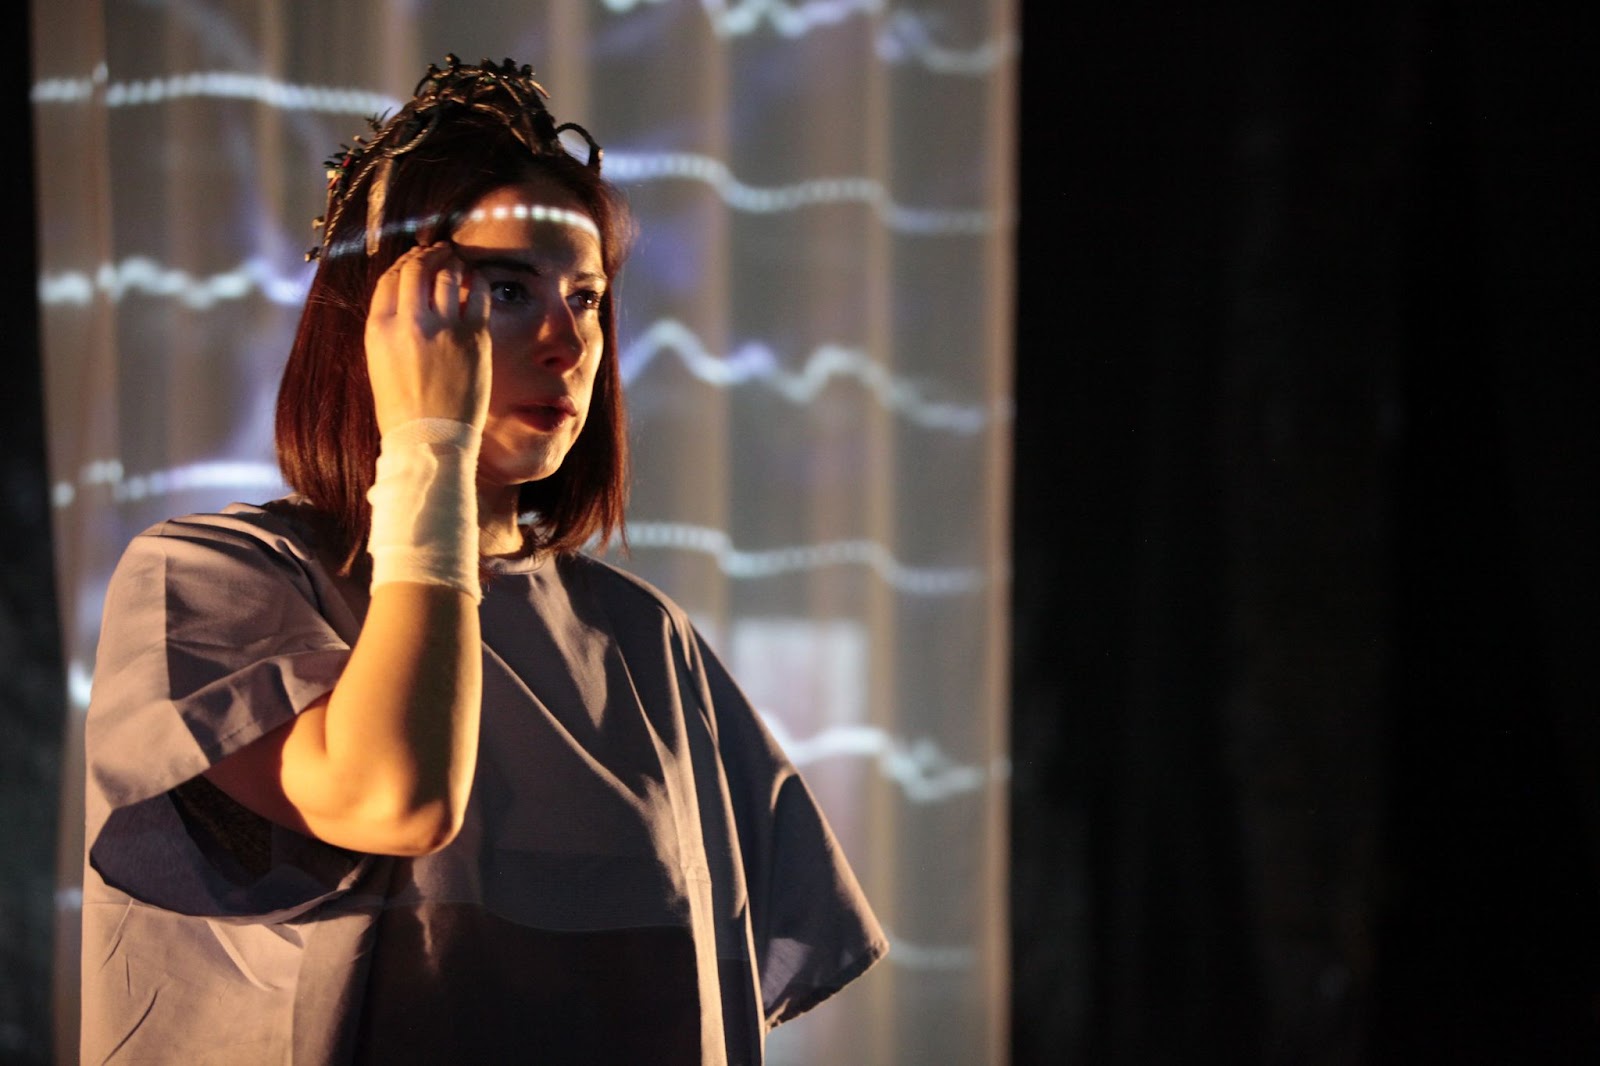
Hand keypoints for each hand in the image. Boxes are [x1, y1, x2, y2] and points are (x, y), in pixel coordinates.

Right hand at [364, 241, 491, 434]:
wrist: (431, 440)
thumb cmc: (404, 408)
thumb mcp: (380, 362)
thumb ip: (391, 326)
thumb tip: (407, 296)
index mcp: (380, 329)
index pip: (390, 278)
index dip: (404, 263)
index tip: (414, 260)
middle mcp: (410, 323)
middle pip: (417, 268)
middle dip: (429, 255)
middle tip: (440, 252)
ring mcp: (444, 328)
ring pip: (448, 275)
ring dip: (453, 263)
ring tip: (456, 262)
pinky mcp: (474, 336)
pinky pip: (477, 293)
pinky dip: (476, 281)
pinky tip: (475, 282)